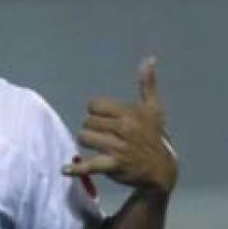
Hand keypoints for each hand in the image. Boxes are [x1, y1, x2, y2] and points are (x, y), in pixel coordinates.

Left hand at [63, 57, 177, 193]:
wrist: (162, 169)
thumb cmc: (155, 137)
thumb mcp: (154, 109)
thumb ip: (147, 84)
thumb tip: (149, 59)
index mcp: (129, 112)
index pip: (94, 105)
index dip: (96, 112)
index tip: (105, 120)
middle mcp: (124, 128)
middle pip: (87, 122)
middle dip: (92, 128)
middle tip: (104, 135)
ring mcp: (118, 147)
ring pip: (84, 138)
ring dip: (87, 143)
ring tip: (98, 146)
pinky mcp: (114, 165)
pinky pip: (90, 165)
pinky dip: (77, 169)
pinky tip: (65, 169)